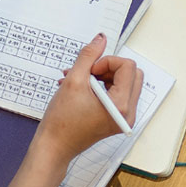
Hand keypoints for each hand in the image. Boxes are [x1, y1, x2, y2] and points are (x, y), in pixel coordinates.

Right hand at [35, 33, 142, 165]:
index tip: (89, 70)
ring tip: (78, 80)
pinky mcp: (117, 119)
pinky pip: (118, 94)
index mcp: (121, 105)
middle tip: (87, 74)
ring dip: (103, 76)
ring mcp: (124, 117)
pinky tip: (82, 88)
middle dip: (108, 68)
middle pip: (131, 73)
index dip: (107, 62)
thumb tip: (100, 39)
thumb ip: (89, 56)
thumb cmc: (61, 121)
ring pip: (124, 82)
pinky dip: (102, 86)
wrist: (54, 147)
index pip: (127, 66)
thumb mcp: (73, 81)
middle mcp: (128, 113)